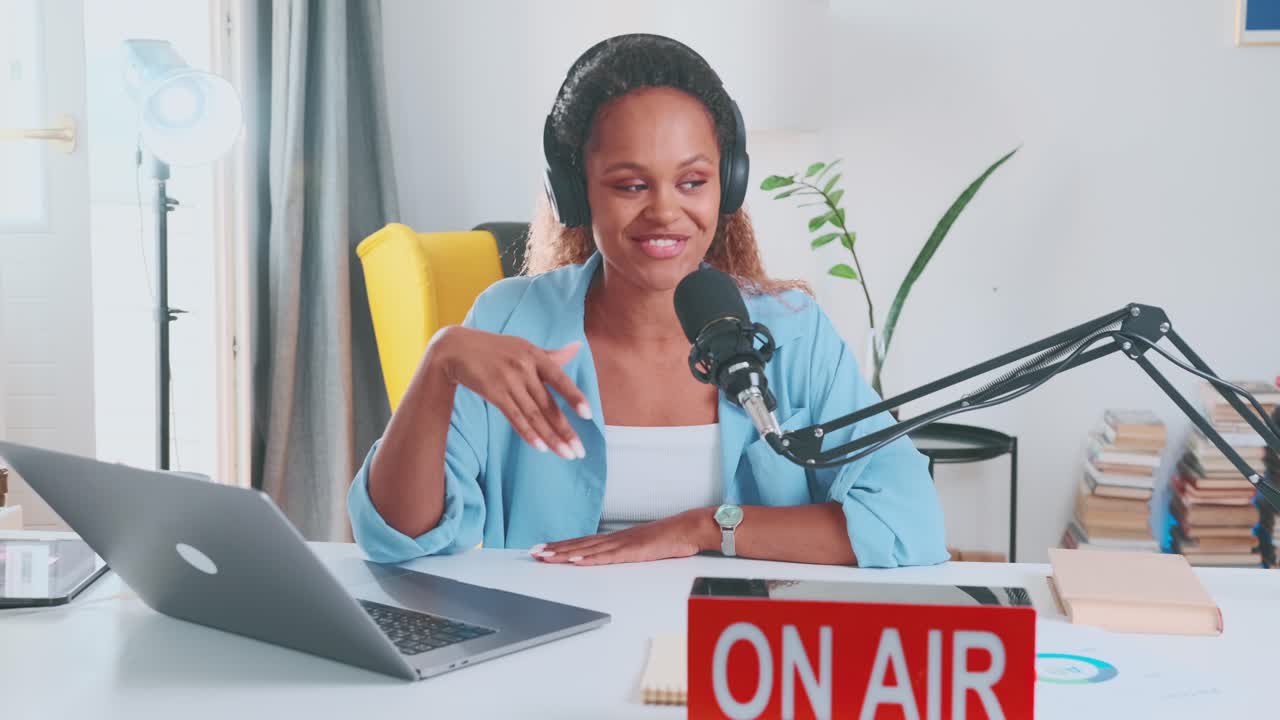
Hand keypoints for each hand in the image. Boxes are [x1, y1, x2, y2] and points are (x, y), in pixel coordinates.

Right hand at [430, 326, 589, 459]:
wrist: (456, 348)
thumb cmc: (495, 348)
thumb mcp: (524, 346)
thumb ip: (551, 354)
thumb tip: (578, 347)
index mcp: (535, 356)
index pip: (560, 379)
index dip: (574, 397)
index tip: (588, 415)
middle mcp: (523, 368)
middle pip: (548, 405)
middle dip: (566, 430)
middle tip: (579, 451)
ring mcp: (508, 382)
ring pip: (534, 415)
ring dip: (551, 438)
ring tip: (566, 454)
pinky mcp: (493, 393)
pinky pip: (514, 417)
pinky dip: (528, 433)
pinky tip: (541, 447)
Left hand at [530, 510, 716, 565]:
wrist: (689, 528)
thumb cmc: (670, 538)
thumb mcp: (644, 547)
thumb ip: (628, 552)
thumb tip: (613, 558)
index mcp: (617, 539)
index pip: (583, 543)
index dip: (562, 546)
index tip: (544, 548)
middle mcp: (615, 539)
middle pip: (579, 545)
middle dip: (555, 549)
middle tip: (534, 553)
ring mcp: (623, 544)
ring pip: (587, 549)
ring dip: (564, 553)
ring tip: (545, 556)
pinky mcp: (632, 551)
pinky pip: (607, 556)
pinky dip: (589, 558)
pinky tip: (575, 560)